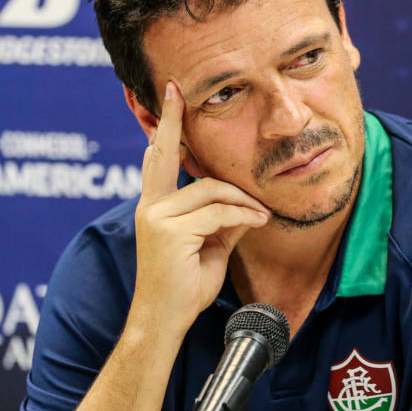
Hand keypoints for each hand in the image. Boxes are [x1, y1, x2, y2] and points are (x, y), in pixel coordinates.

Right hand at [129, 81, 268, 338]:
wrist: (166, 320)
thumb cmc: (185, 287)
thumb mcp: (211, 246)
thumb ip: (224, 219)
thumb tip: (246, 203)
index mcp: (154, 207)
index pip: (160, 160)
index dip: (165, 129)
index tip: (170, 98)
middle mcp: (150, 207)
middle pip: (166, 155)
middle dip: (171, 120)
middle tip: (176, 90)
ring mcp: (157, 218)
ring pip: (210, 190)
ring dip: (241, 200)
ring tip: (261, 215)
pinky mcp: (170, 232)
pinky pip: (218, 212)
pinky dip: (243, 215)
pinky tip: (258, 222)